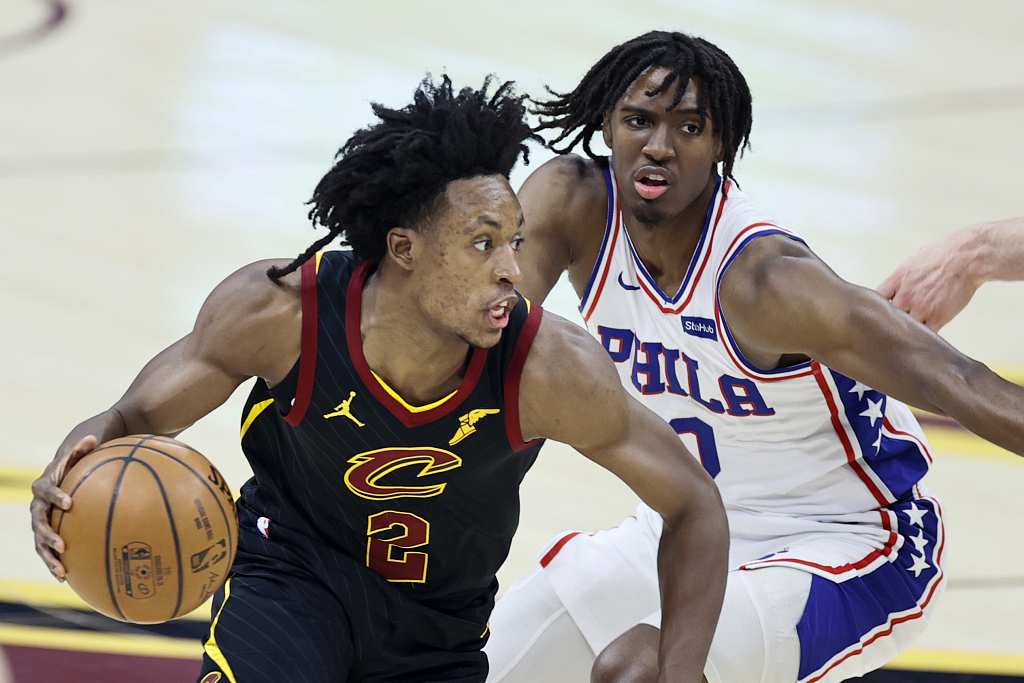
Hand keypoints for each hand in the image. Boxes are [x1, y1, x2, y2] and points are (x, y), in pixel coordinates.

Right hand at [30, 435, 97, 580]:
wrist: (70, 468)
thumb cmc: (78, 458)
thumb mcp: (83, 448)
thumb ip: (84, 446)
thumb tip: (92, 437)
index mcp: (45, 483)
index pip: (45, 490)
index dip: (54, 496)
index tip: (69, 503)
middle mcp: (38, 504)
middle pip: (37, 521)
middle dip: (47, 535)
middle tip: (63, 545)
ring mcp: (41, 520)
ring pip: (39, 542)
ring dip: (48, 556)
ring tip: (62, 571)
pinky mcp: (48, 532)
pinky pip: (48, 550)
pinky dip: (54, 563)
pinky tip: (65, 579)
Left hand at [877, 231, 978, 331]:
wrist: (968, 257)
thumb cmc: (944, 253)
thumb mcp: (913, 261)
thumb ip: (902, 277)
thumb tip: (898, 284)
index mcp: (896, 280)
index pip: (876, 299)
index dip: (878, 306)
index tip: (880, 310)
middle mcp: (905, 295)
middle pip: (889, 316)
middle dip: (893, 319)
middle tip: (898, 322)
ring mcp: (921, 308)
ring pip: (906, 327)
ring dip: (908, 328)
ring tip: (911, 330)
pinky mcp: (937, 317)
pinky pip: (925, 333)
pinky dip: (923, 336)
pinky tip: (924, 335)